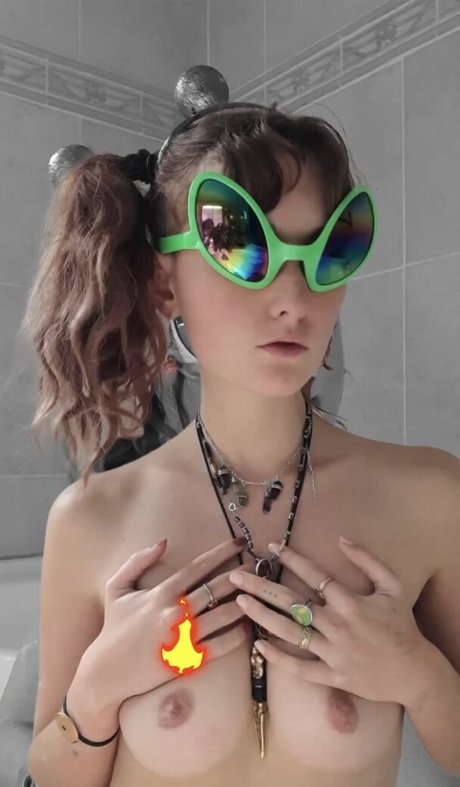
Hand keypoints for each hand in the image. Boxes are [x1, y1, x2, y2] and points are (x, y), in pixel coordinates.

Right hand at [89, 537, 250, 707]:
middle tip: (257, 566)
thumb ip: (138, 560)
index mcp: (161, 592)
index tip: (238, 543)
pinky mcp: (189, 660)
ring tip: (258, 594)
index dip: (221, 552)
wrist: (107, 672)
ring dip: (245, 602)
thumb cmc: (113, 627)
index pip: (199, 567)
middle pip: (217, 588)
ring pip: (225, 615)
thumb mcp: (116, 587)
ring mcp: (184, 637)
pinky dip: (238, 635)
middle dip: (240, 575)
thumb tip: (163, 542)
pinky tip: (248, 627)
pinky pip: (222, 645)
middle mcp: (176, 612)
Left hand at [228, 537, 431, 704]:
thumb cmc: (401, 625)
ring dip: (262, 616)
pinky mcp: (331, 676)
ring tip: (240, 603)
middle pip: (291, 603)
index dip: (291, 558)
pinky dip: (277, 657)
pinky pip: (299, 668)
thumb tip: (342, 539)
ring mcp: (332, 652)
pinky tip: (258, 644)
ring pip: (289, 633)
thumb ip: (368, 560)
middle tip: (235, 577)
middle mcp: (337, 626)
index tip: (271, 547)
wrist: (414, 671)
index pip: (314, 575)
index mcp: (350, 602)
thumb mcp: (392, 586)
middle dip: (261, 588)